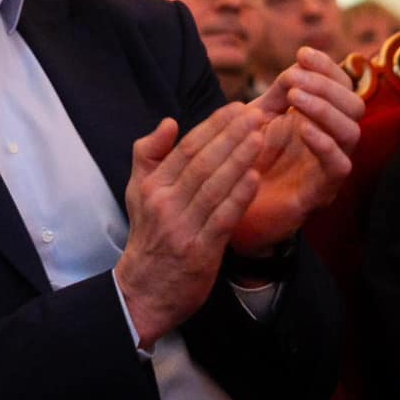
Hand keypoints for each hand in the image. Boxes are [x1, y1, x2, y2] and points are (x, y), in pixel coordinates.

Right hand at [114, 102, 267, 347]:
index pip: (186, 148)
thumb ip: (149, 155)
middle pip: (202, 162)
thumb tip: (169, 122)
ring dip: (239, 159)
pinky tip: (255, 177)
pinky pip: (222, 218)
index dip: (214, 125)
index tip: (238, 107)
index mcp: (152, 186)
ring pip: (214, 186)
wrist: (144, 292)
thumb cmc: (149, 236)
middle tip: (257, 114)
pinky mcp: (200, 251)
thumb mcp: (137, 192)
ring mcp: (182, 228)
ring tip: (262, 137)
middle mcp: (165, 204)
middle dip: (232, 135)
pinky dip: (239, 196)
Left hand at [231, 47, 363, 256]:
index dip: (327, 67)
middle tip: (295, 80)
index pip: (341, 86)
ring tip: (294, 99)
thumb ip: (278, 92)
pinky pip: (339, 166)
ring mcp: (328, 167)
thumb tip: (297, 66)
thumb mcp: (258, 118)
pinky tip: (302, 129)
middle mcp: (330, 141)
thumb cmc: (245, 160)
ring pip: (352, 133)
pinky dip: (324, 143)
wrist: (227, 206)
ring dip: (325, 109)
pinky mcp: (320, 192)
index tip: (302, 54)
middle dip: (327, 85)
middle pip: (355, 105)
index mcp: (319, 119)